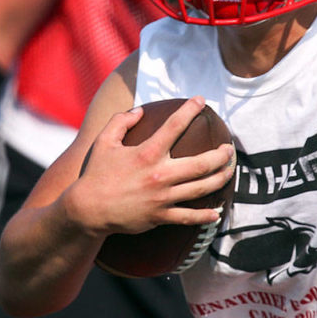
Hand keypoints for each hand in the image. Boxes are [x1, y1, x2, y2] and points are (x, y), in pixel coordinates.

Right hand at [61, 97, 235, 236]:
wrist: (87, 210)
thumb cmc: (95, 174)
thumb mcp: (103, 142)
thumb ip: (120, 122)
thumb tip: (140, 110)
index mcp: (147, 154)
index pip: (174, 126)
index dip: (190, 110)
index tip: (202, 100)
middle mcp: (159, 175)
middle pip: (201, 163)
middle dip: (221, 154)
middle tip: (230, 148)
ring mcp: (162, 197)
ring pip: (201, 188)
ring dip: (220, 179)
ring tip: (230, 171)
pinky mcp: (160, 216)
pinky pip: (188, 217)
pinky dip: (205, 215)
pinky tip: (217, 212)